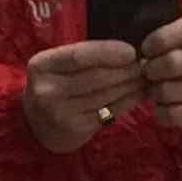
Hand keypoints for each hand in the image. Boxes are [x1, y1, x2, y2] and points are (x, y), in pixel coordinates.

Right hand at [22, 38, 140, 153]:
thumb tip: (126, 50)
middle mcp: (48, 91)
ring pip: (105, 95)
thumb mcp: (56, 66)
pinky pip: (108, 112)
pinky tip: (139, 93)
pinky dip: (128, 101)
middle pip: (95, 77)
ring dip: (131, 85)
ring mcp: (61, 113)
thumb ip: (83, 56)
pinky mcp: (75, 130)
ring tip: (146, 77)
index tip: (131, 51)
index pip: (78, 56)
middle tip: (146, 64)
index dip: (107, 53)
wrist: (35, 125)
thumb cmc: (53, 86)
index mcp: (41, 66)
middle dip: (125, 70)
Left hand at [139, 17, 181, 144]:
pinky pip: (171, 114)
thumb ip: (164, 42)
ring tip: (159, 92)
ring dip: (154, 94)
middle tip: (149, 75)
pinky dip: (160, 113)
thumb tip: (135, 53)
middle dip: (151, 70)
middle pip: (171, 62)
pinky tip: (164, 108)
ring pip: (166, 91)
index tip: (146, 51)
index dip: (156, 41)